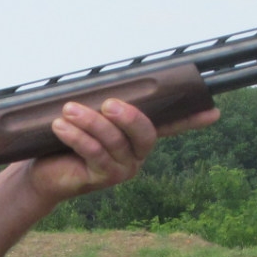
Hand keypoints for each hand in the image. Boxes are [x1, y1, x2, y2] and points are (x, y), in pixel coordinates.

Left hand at [29, 98, 217, 202]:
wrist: (43, 171)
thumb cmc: (66, 139)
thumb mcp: (84, 115)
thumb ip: (99, 101)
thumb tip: (100, 78)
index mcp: (137, 135)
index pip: (171, 124)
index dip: (192, 119)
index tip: (213, 112)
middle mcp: (136, 154)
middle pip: (146, 133)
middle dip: (128, 116)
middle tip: (108, 102)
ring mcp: (123, 168)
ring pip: (114, 141)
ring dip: (90, 122)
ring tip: (68, 110)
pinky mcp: (103, 178)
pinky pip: (95, 154)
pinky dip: (78, 137)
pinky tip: (61, 126)